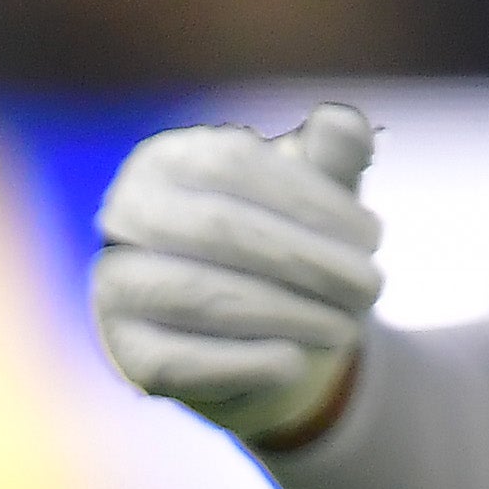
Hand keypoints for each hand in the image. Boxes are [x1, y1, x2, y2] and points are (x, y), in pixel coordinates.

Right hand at [94, 104, 382, 445]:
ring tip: (346, 329)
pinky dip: (242, 363)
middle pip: (217, 227)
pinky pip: (178, 363)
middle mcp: (125, 217)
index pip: (233, 164)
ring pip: (197, 295)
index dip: (311, 199)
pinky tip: (293, 364)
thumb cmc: (288, 251)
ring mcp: (115, 288)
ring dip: (284, 313)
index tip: (374, 236)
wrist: (260, 340)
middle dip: (306, 260)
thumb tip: (342, 124)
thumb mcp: (318, 200)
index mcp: (165, 160)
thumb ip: (334, 159)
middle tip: (371, 288)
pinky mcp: (125, 355)